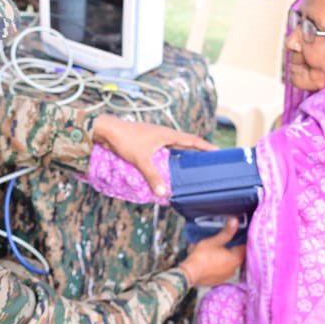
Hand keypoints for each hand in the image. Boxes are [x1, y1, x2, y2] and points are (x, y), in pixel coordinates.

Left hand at [92, 115, 214, 197]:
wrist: (105, 130)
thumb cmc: (125, 140)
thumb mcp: (141, 160)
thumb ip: (153, 176)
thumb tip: (163, 193)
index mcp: (167, 134)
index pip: (192, 140)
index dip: (206, 146)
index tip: (218, 152)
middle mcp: (163, 135)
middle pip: (185, 143)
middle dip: (197, 152)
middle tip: (208, 163)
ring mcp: (154, 138)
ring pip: (173, 147)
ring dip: (182, 155)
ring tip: (191, 168)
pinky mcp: (146, 142)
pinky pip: (163, 151)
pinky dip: (169, 158)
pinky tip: (168, 168)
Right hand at [177, 218, 245, 286]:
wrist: (190, 274)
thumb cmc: (202, 256)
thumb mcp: (214, 241)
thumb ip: (226, 232)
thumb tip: (235, 221)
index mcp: (236, 258)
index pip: (244, 247)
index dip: (241, 239)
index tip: (236, 234)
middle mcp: (234, 268)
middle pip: (237, 255)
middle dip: (232, 248)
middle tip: (225, 241)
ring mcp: (227, 276)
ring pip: (229, 263)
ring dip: (226, 257)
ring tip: (217, 250)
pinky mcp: (219, 280)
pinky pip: (223, 269)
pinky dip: (220, 264)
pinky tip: (212, 260)